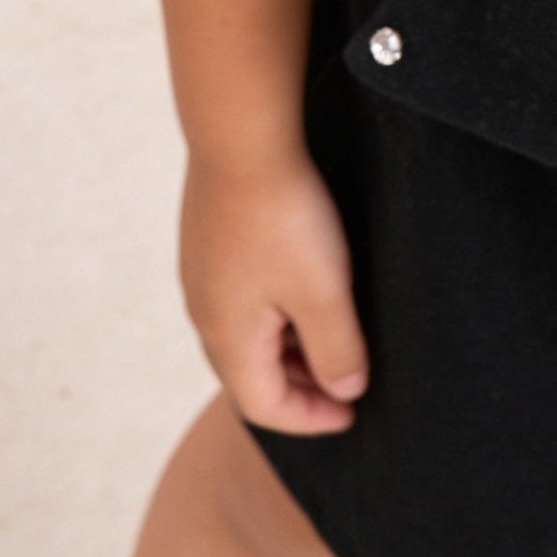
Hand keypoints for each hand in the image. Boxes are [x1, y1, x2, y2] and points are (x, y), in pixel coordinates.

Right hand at [178, 151, 368, 435]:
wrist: (241, 137)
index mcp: (228, 338)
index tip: (354, 412)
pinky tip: (306, 286)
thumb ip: (337, 351)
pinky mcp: (209, 244)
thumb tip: (344, 391)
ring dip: (289, 348)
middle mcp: (205, 314)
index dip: (311, 419)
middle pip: (250, 375)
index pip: (264, 407)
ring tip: (334, 334)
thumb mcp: (324, 293)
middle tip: (347, 379)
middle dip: (300, 386)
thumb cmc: (284, 218)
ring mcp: (202, 276)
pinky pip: (242, 299)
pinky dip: (276, 313)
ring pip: (246, 336)